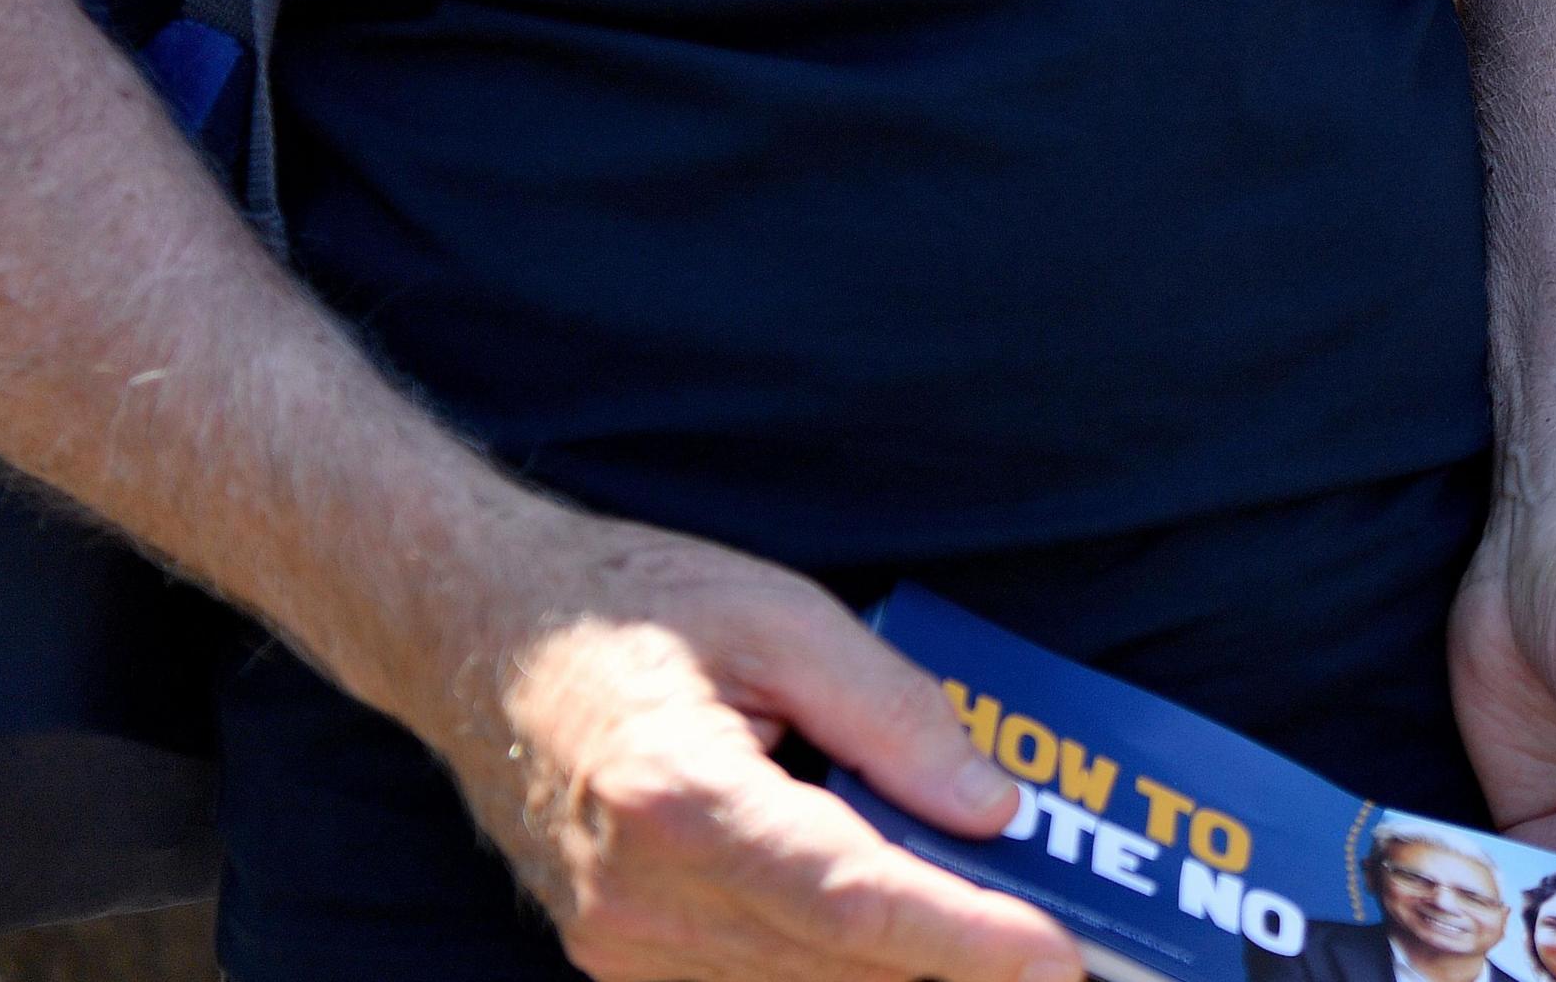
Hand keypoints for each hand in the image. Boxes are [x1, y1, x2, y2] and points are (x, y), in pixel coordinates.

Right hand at [409, 513, 1081, 981]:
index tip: (1057, 955)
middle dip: (962, 970)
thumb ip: (894, 714)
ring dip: (911, 978)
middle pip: (836, 969)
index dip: (963, 939)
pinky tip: (917, 948)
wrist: (479, 637)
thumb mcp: (782, 616)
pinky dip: (843, 975)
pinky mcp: (622, 960)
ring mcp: (621, 946)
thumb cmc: (631, 609)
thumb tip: (992, 808)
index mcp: (677, 800)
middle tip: (1077, 957)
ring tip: (1012, 950)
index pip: (850, 901)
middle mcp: (640, 899)